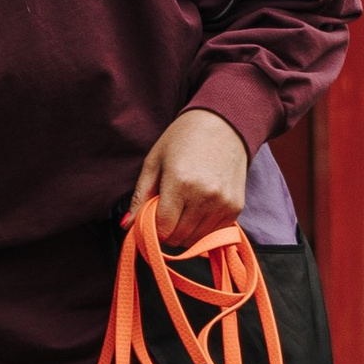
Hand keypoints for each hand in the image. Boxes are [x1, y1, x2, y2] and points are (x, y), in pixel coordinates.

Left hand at [131, 107, 249, 250]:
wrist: (224, 123)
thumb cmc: (183, 139)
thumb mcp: (154, 162)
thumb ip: (140, 196)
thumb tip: (126, 226)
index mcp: (180, 183)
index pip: (163, 228)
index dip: (152, 231)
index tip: (148, 224)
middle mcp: (205, 197)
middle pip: (179, 237)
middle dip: (166, 233)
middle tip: (163, 216)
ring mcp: (223, 203)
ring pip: (197, 239)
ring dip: (184, 233)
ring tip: (180, 211)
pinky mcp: (236, 206)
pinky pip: (215, 233)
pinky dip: (203, 229)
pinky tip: (197, 211)